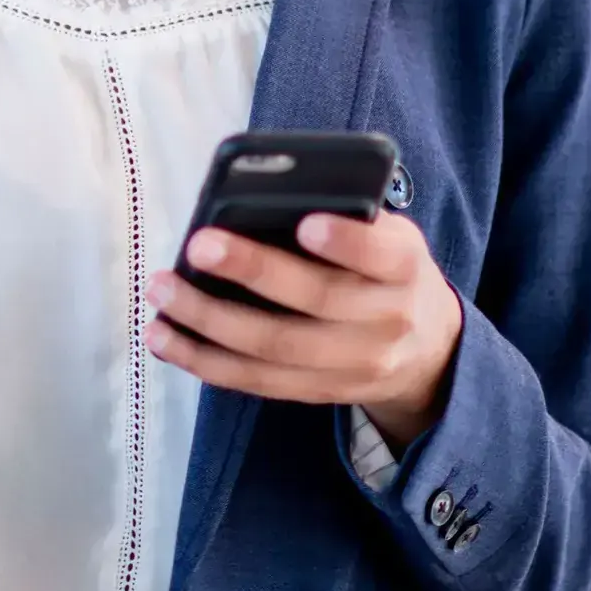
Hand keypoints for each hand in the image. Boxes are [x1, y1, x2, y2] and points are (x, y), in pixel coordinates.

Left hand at [144, 211, 464, 449]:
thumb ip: (348, 221)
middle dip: (253, 272)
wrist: (429, 351)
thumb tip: (266, 198)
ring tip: (162, 295)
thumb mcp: (390, 237)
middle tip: (198, 245)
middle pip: (317, 300)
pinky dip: (206, 361)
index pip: (383, 255)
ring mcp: (355, 365)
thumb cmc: (387, 272)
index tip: (306, 224)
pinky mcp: (321, 392)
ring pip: (276, 350)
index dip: (346, 243)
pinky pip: (258, 381)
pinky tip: (166, 339)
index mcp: (406, 268)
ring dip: (209, 323)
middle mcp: (387, 321)